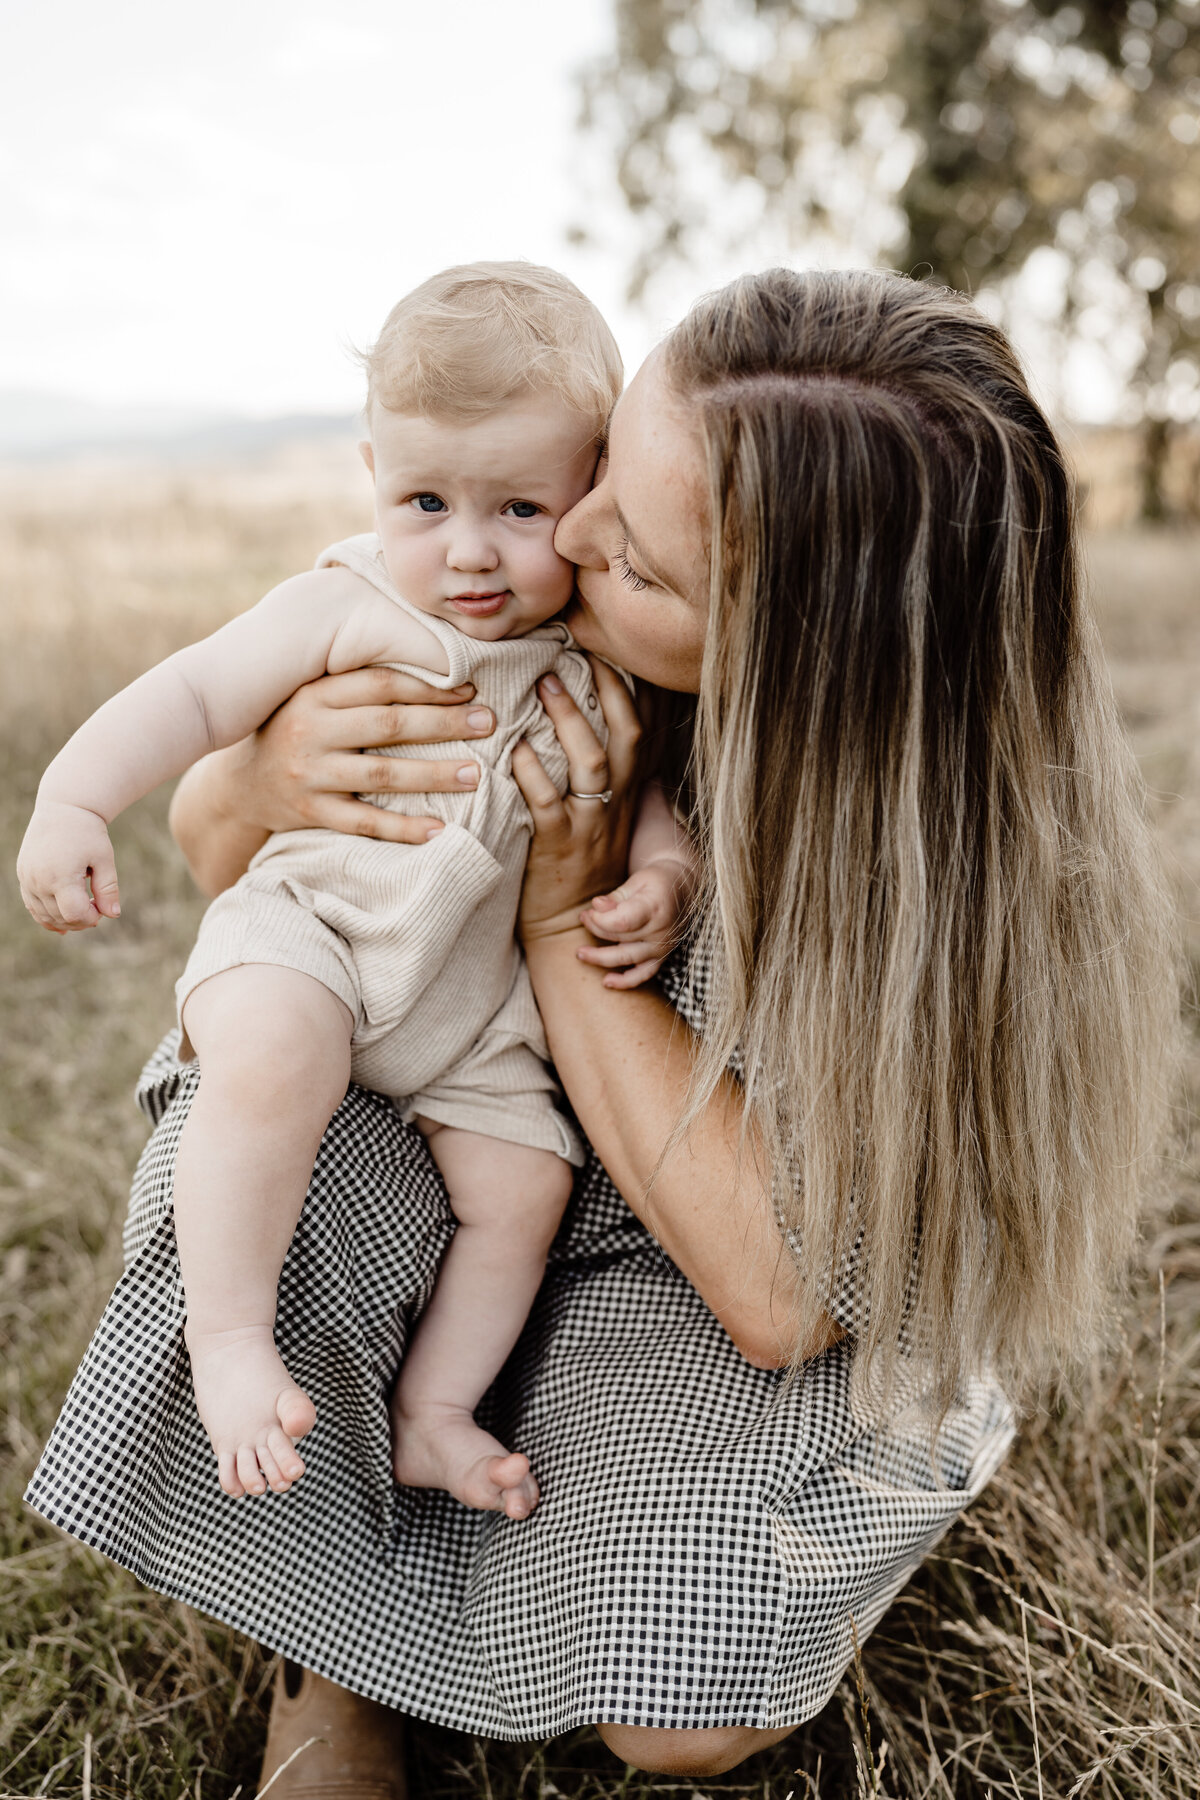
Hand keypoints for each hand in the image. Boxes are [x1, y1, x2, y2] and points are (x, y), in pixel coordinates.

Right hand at [17, 801, 120, 932]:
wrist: (63, 808)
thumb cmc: (87, 832)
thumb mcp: (103, 859)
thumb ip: (108, 889)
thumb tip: (113, 914)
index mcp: (60, 876)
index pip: (75, 914)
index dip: (91, 918)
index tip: (102, 908)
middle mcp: (38, 881)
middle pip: (60, 917)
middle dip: (81, 920)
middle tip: (96, 908)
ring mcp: (27, 879)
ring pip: (44, 915)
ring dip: (65, 920)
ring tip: (83, 910)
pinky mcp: (23, 875)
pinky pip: (32, 905)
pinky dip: (46, 916)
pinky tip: (62, 923)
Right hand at [202, 665, 496, 844]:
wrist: (237, 783)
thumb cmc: (291, 728)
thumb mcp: (310, 695)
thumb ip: (354, 681)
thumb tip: (428, 658)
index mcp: (314, 694)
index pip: (380, 685)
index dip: (428, 685)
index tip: (472, 687)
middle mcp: (310, 731)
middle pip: (389, 726)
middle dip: (444, 724)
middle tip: (489, 722)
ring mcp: (310, 774)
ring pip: (383, 775)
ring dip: (434, 775)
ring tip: (477, 774)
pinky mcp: (311, 812)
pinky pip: (364, 822)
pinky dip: (403, 828)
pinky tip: (439, 830)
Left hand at [512, 659, 642, 942]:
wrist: (570, 921)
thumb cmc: (579, 857)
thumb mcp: (602, 808)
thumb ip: (598, 765)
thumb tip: (578, 708)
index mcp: (627, 787)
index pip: (645, 726)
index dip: (634, 686)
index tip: (612, 646)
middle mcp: (616, 800)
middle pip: (628, 733)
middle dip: (607, 689)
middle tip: (573, 654)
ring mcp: (590, 823)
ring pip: (591, 761)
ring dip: (568, 719)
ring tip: (542, 684)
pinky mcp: (558, 845)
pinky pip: (548, 802)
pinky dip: (530, 771)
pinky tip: (515, 747)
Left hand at [578, 859, 691, 987]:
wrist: (683, 890)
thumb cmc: (656, 882)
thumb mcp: (637, 880)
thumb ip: (615, 897)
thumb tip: (595, 907)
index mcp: (655, 907)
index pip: (622, 922)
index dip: (600, 919)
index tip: (590, 910)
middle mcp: (661, 930)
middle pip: (620, 937)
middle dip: (596, 928)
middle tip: (583, 917)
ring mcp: (662, 946)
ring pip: (626, 957)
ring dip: (600, 957)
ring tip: (580, 953)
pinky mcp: (661, 957)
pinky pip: (643, 975)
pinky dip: (625, 981)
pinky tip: (606, 982)